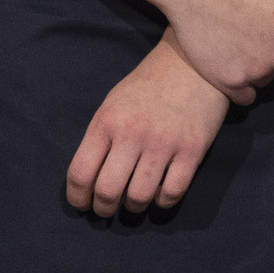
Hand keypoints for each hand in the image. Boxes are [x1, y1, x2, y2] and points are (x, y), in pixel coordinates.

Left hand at [66, 32, 230, 215]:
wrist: (196, 63)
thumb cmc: (149, 86)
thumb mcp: (113, 104)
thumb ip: (101, 138)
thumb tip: (92, 178)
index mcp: (107, 122)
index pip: (80, 173)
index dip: (78, 197)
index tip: (83, 204)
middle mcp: (133, 134)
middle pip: (108, 190)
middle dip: (104, 208)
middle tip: (108, 209)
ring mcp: (164, 143)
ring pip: (139, 196)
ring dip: (133, 207)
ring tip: (135, 203)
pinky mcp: (193, 149)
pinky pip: (173, 191)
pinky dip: (163, 201)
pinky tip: (161, 195)